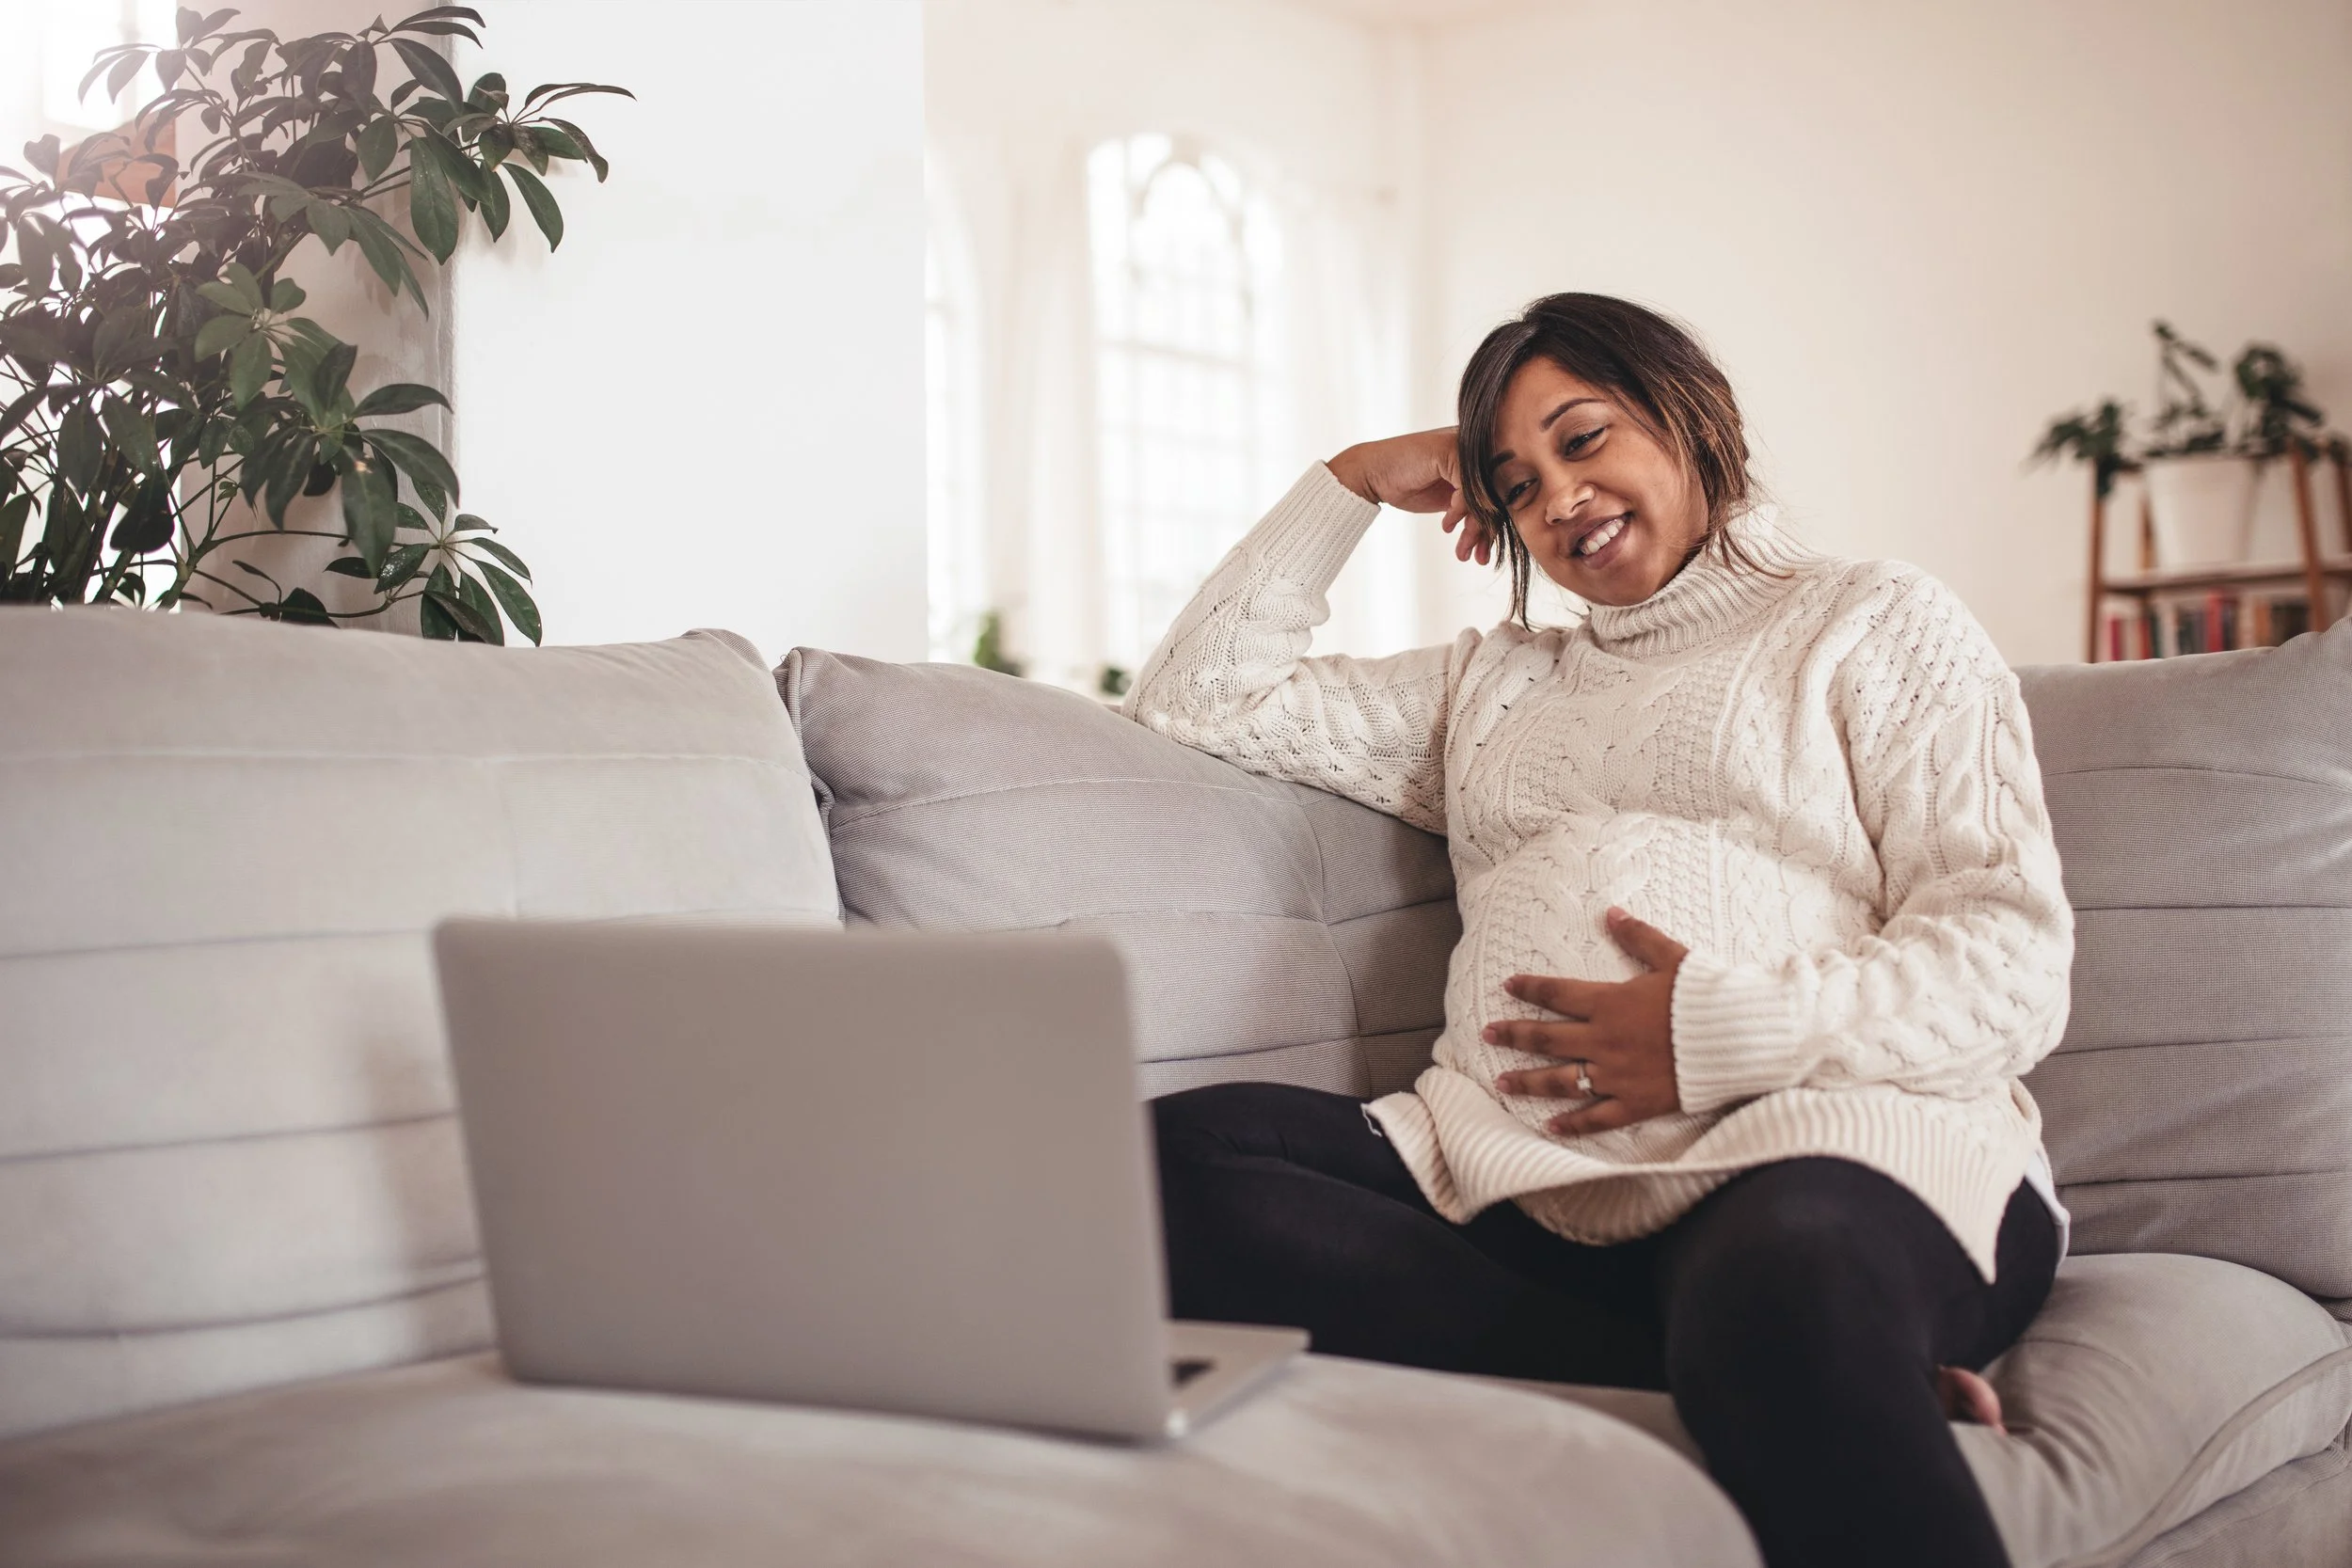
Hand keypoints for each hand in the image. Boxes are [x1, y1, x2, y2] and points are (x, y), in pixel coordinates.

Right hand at [1325, 427, 1496, 565]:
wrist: (1372, 474)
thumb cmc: (1408, 484)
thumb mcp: (1448, 500)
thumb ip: (1473, 506)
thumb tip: (1498, 529)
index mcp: (1478, 458)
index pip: (1499, 494)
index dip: (1493, 526)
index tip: (1483, 552)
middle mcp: (1476, 450)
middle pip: (1495, 495)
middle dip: (1486, 532)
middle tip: (1477, 557)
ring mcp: (1464, 448)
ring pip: (1484, 495)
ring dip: (1474, 529)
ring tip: (1463, 550)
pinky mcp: (1452, 451)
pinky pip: (1468, 488)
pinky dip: (1460, 511)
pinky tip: (1446, 523)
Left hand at [1485, 907, 1690, 1134]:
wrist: (1740, 1039)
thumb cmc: (1707, 996)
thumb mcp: (1673, 957)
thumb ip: (1638, 937)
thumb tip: (1611, 912)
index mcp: (1610, 1003)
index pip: (1557, 994)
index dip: (1530, 988)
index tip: (1508, 986)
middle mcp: (1604, 1041)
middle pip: (1547, 1037)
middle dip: (1514, 1034)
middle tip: (1487, 1033)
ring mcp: (1616, 1076)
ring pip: (1561, 1080)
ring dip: (1527, 1080)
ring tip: (1501, 1081)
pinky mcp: (1635, 1103)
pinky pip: (1597, 1117)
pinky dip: (1573, 1124)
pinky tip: (1551, 1126)